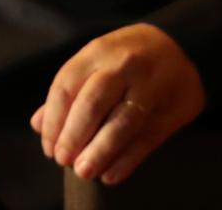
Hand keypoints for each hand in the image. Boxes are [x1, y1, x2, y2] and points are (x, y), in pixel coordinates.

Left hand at [30, 23, 205, 184]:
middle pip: (92, 104)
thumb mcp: (94, 60)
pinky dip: (127, 160)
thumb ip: (67, 91)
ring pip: (122, 122)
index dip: (54, 120)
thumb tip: (38, 125)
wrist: (183, 45)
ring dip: (100, 151)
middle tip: (62, 160)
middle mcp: (123, 67)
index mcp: (97, 53)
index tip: (48, 146)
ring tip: (83, 171)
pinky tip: (110, 175)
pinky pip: (147, 138)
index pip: (66, 87)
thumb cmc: (125, 57)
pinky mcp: (171, 109)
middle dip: (73, 135)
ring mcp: (150, 88)